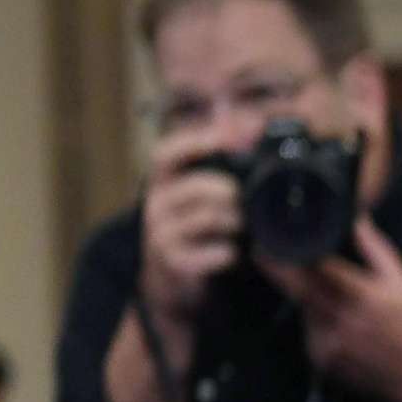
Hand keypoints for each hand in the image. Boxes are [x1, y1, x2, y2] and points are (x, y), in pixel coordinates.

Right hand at [137, 127, 244, 333]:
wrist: (173, 281)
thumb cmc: (194, 231)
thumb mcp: (196, 196)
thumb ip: (213, 160)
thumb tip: (234, 119)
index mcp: (161, 184)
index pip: (165, 155)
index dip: (192, 143)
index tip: (223, 138)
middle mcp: (156, 207)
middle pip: (198, 187)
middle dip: (229, 192)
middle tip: (244, 200)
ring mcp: (163, 236)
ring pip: (209, 218)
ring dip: (235, 222)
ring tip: (243, 227)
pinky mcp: (175, 263)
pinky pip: (215, 252)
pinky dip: (232, 252)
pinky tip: (235, 253)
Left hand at [260, 217, 401, 401]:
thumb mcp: (401, 281)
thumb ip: (375, 247)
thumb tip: (356, 217)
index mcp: (360, 294)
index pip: (314, 267)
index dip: (290, 252)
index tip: (273, 238)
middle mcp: (340, 318)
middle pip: (295, 286)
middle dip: (276, 268)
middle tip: (262, 252)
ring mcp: (327, 341)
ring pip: (302, 308)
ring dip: (305, 297)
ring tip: (333, 298)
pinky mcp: (321, 358)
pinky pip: (308, 330)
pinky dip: (315, 322)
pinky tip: (339, 326)